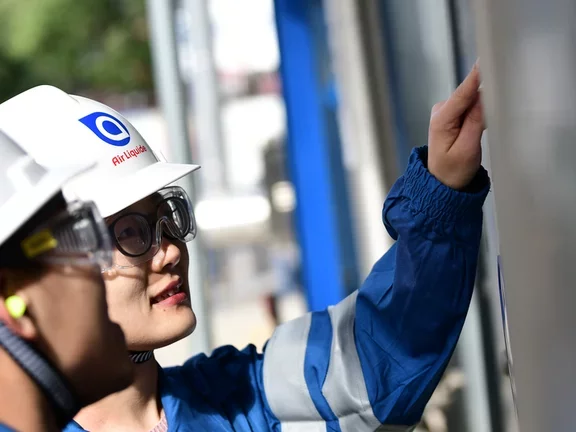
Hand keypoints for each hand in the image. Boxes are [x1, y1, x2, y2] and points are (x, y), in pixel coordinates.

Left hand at [428, 61, 484, 189]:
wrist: (442, 183)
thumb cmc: (453, 171)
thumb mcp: (467, 149)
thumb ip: (475, 122)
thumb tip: (483, 97)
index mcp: (441, 119)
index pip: (463, 94)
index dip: (476, 76)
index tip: (486, 60)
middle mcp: (441, 110)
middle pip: (469, 94)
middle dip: (485, 95)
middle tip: (499, 100)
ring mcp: (446, 111)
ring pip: (472, 100)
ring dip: (483, 104)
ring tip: (489, 117)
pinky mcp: (454, 114)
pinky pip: (471, 105)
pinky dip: (480, 108)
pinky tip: (486, 117)